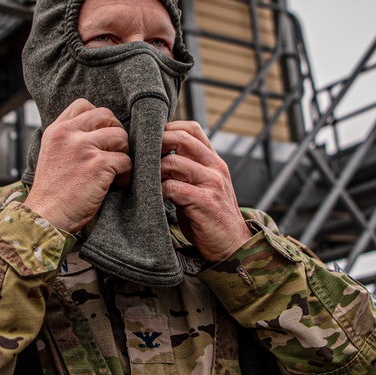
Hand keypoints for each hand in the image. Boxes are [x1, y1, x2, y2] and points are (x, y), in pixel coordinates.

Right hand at [26, 99, 130, 232]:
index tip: (102, 136)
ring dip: (124, 153)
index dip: (99, 118)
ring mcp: (84, 148)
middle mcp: (69, 134)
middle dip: (116, 132)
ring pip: (120, 136)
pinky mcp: (98, 165)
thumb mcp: (51, 155)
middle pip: (106, 116)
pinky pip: (126, 160)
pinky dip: (126, 173)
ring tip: (117, 170)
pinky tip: (118, 184)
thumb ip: (68, 140)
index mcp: (56, 131)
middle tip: (115, 152)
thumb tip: (97, 132)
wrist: (46, 217)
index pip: (83, 105)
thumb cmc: (52, 193)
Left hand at [160, 121, 251, 261]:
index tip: (152, 141)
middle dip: (157, 145)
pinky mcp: (205, 202)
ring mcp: (211, 183)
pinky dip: (159, 191)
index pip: (192, 128)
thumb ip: (188, 170)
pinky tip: (156, 199)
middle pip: (182, 138)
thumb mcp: (204, 186)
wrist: (233, 245)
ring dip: (154, 171)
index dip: (169, 128)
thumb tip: (156, 157)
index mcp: (214, 161)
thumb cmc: (210, 217)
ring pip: (173, 162)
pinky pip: (173, 186)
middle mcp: (215, 167)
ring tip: (147, 183)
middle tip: (142, 159)